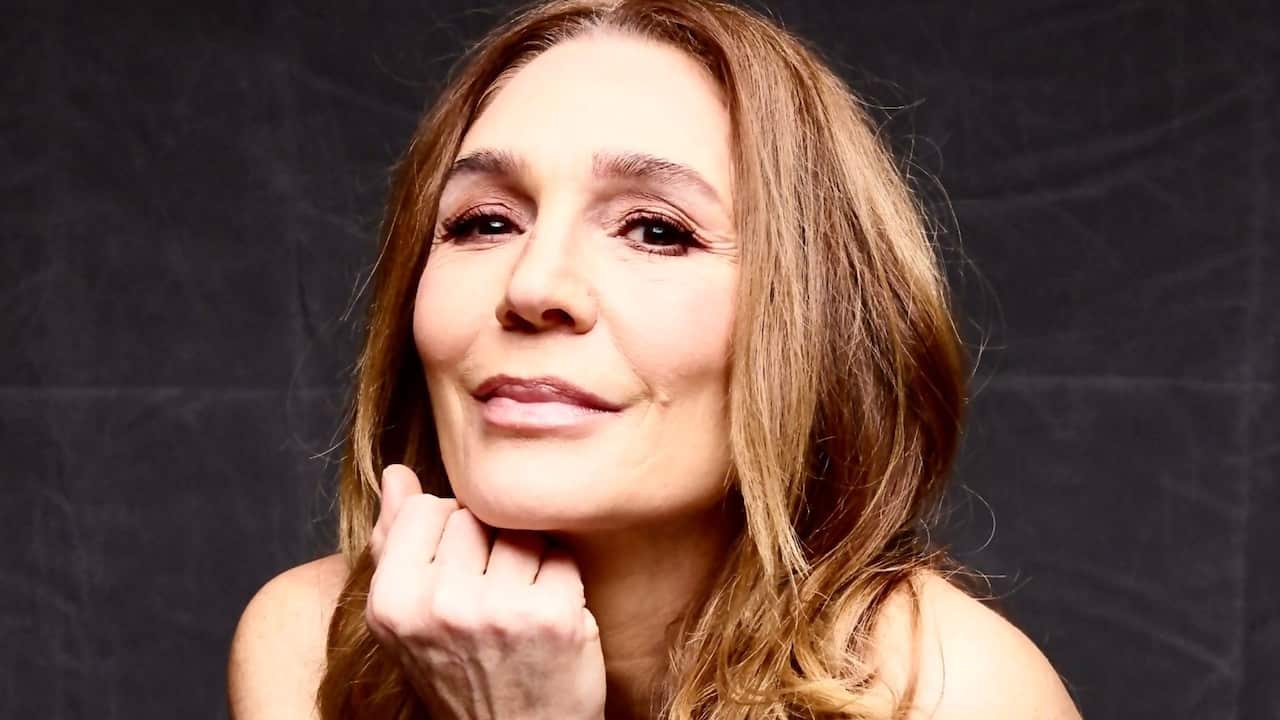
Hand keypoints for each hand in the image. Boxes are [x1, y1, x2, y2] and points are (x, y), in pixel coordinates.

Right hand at [364, 464, 606, 719]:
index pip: (425, 507)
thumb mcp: (407, 620)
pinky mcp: (554, 616)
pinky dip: (561, 582)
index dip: (446, 534)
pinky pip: (561, 555)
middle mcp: (440, 606)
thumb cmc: (462, 676)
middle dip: (487, 547)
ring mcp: (499, 611)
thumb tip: (396, 474)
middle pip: (475, 515)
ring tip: (517, 608)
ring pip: (521, 531)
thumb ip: (395, 544)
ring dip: (527, 561)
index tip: (455, 577)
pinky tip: (548, 618)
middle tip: (488, 601)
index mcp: (392, 602)